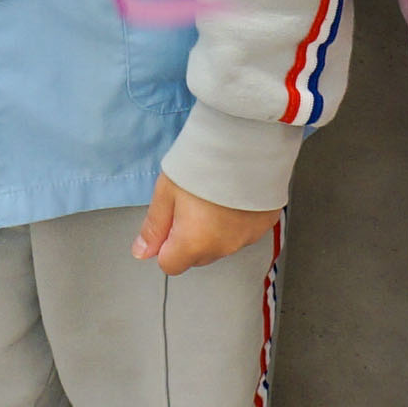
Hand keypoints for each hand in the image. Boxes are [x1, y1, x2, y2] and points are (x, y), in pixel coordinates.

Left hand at [134, 174, 276, 275]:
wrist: (246, 141)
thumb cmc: (204, 162)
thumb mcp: (166, 192)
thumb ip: (154, 227)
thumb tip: (142, 251)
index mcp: (195, 243)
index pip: (170, 265)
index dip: (165, 244)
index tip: (170, 221)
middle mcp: (223, 247)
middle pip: (197, 257)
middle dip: (190, 238)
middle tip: (192, 203)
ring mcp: (248, 237)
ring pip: (222, 244)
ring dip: (215, 230)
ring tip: (216, 195)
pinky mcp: (265, 224)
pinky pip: (244, 232)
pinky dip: (237, 221)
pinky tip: (234, 196)